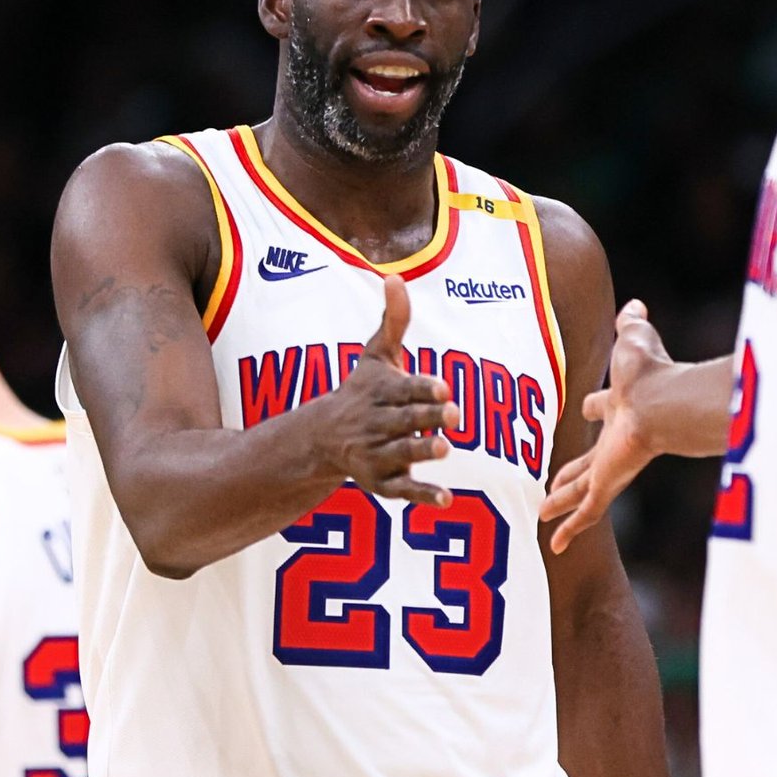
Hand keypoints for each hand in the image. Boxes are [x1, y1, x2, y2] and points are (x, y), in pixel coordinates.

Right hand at [316, 275, 457, 506]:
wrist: (323, 436)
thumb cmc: (362, 390)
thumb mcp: (376, 354)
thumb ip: (393, 321)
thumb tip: (395, 276)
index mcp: (381, 391)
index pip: (404, 389)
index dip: (423, 389)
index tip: (443, 389)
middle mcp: (377, 423)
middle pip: (404, 421)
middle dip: (426, 419)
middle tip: (453, 415)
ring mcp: (378, 454)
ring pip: (401, 454)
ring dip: (421, 452)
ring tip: (444, 449)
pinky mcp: (381, 482)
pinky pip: (402, 490)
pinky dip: (422, 496)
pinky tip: (446, 500)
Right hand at [540, 300, 674, 552]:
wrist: (662, 401)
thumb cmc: (650, 371)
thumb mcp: (633, 341)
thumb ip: (631, 326)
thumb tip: (636, 304)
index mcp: (620, 407)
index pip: (601, 407)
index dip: (593, 405)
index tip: (587, 407)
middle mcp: (615, 440)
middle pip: (585, 460)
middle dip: (569, 471)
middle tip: (553, 482)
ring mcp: (610, 465)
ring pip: (580, 490)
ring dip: (561, 503)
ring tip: (540, 515)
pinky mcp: (608, 484)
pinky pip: (587, 512)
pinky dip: (570, 529)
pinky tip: (554, 547)